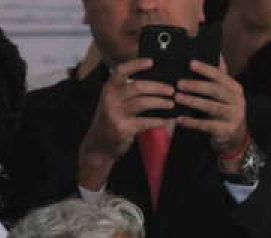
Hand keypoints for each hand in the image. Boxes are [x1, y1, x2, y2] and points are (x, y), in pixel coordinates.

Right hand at [78, 58, 171, 188]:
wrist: (99, 144)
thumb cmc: (112, 119)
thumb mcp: (113, 101)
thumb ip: (127, 91)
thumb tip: (155, 82)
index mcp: (109, 88)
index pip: (122, 70)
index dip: (137, 64)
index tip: (152, 62)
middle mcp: (110, 98)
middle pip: (138, 86)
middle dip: (158, 87)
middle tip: (172, 90)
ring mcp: (115, 113)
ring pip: (143, 103)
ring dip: (161, 102)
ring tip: (171, 103)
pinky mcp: (123, 128)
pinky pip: (145, 122)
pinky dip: (158, 120)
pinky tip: (166, 120)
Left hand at [174, 58, 247, 164]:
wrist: (235, 136)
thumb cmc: (223, 109)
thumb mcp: (223, 93)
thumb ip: (217, 77)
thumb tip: (213, 53)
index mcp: (235, 88)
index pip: (220, 76)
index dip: (206, 69)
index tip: (190, 63)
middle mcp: (237, 101)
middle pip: (216, 90)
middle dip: (197, 86)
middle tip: (179, 83)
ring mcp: (233, 116)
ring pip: (212, 107)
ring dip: (193, 101)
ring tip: (177, 98)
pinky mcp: (226, 130)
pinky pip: (207, 125)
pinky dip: (192, 122)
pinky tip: (180, 119)